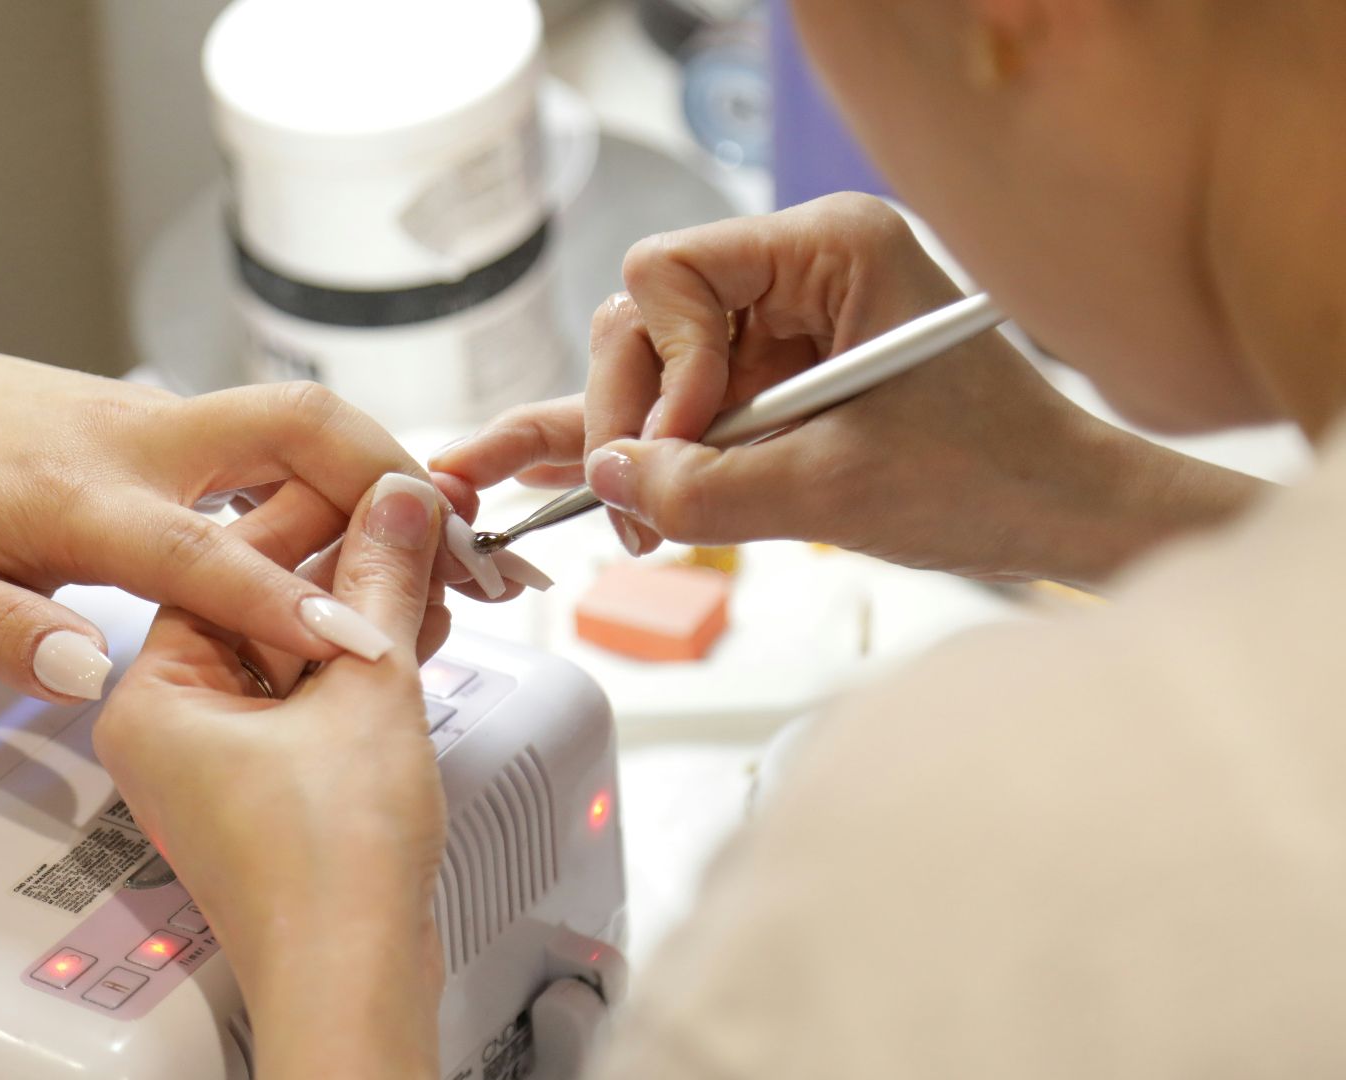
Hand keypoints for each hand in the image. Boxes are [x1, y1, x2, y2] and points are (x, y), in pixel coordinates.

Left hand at [0, 315, 506, 702]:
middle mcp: (133, 440)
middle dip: (391, 477)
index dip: (289, 604)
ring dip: (380, 473)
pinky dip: (336, 476)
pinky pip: (270, 438)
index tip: (368, 646)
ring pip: (296, 420)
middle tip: (463, 550)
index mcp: (73, 495)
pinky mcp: (163, 421)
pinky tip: (365, 532)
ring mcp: (155, 419)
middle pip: (295, 425)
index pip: (203, 552)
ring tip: (448, 550)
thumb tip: (93, 670)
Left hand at [96, 473, 447, 1079]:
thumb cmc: (325, 870)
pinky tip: (417, 629)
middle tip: (412, 522)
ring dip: (362, 613)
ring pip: (290, 652)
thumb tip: (397, 504)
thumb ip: (381, 581)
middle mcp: (171, 725)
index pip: (223, 564)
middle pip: (258, 604)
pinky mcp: (266, 789)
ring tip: (430, 571)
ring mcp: (218, 761)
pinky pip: (307, 698)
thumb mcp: (365, 690)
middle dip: (346, 566)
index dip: (312, 514)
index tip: (372, 483)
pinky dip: (360, 666)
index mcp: (152, 695)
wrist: (352, 982)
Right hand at [433, 194, 1260, 586]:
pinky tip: (558, 472)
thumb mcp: (835, 490)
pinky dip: (638, 446)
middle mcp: (797, 272)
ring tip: (614, 518)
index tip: (680, 441)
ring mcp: (782, 328)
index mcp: (830, 248)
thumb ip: (707, 486)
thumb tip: (608, 478)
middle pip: (647, 321)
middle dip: (630, 416)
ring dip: (632, 446)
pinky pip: (683, 408)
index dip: (659, 362)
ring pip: (652, 370)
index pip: (670, 272)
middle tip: (633, 506)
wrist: (1062, 516)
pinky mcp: (777, 385)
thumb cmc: (993, 478)